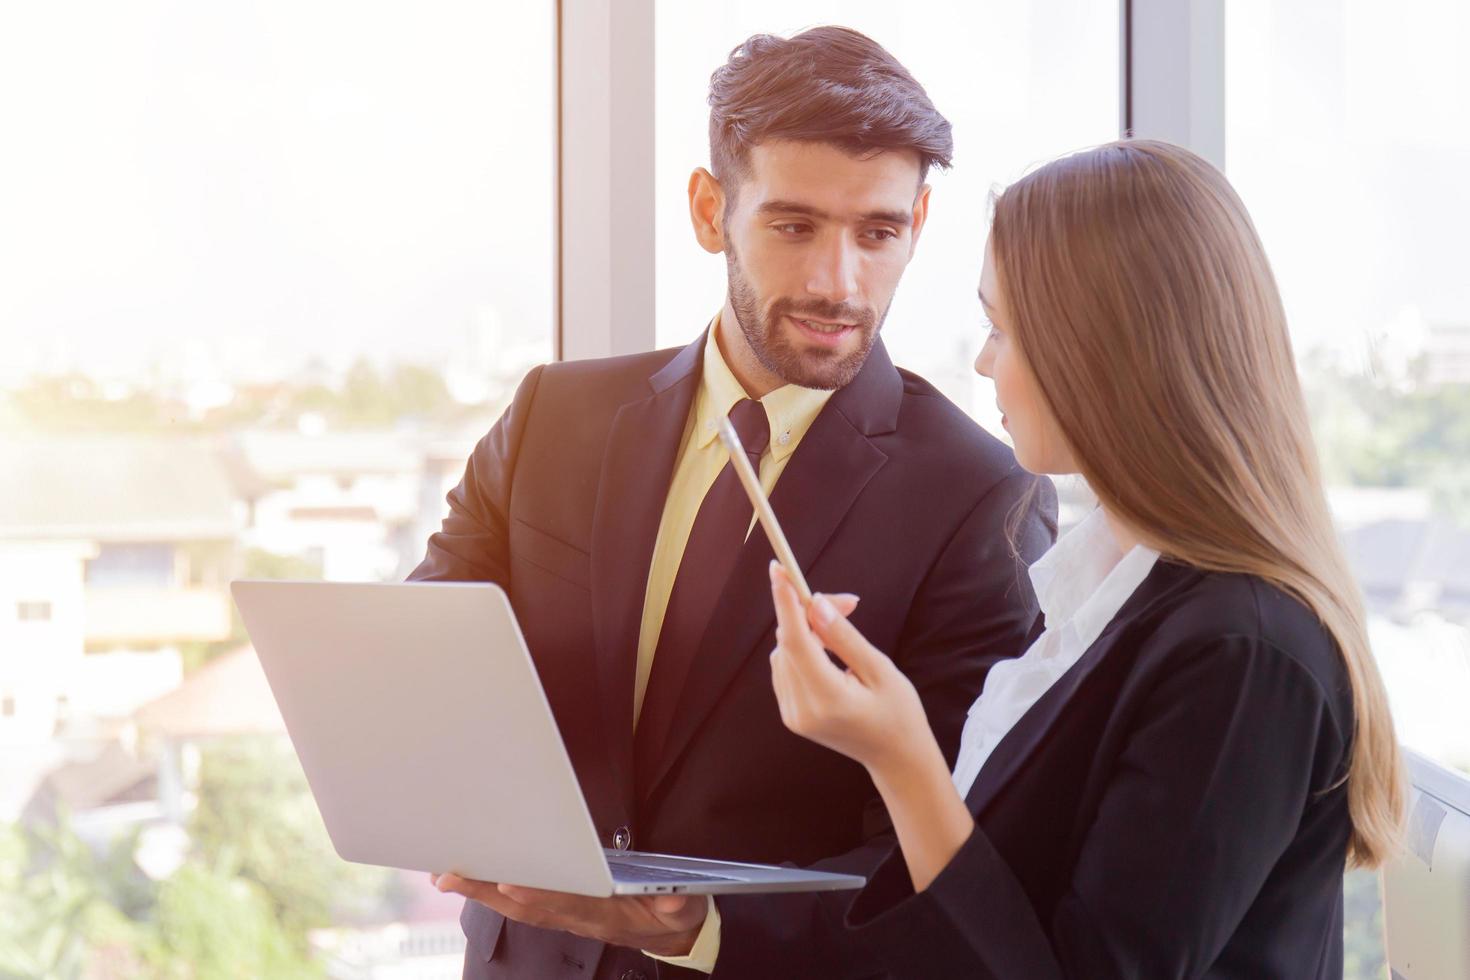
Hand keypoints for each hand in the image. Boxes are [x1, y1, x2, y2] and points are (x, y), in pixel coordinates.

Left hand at [428, 873, 708, 955]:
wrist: (672, 935)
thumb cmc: (674, 914)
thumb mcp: (686, 907)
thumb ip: (679, 903)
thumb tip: (672, 899)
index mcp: (606, 914)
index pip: (567, 904)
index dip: (538, 895)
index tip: (509, 884)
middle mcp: (580, 917)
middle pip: (528, 906)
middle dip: (489, 891)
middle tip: (451, 876)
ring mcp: (569, 916)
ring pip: (519, 907)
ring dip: (482, 892)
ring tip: (448, 875)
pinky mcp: (564, 910)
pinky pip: (523, 905)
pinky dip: (495, 893)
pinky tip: (475, 881)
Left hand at [767, 562, 934, 775]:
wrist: (896, 759)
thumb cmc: (898, 714)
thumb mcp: (880, 670)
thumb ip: (844, 637)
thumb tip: (817, 604)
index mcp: (826, 699)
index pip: (796, 642)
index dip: (786, 603)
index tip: (778, 571)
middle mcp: (801, 709)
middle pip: (789, 643)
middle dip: (809, 613)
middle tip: (847, 601)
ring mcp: (793, 715)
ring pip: (785, 653)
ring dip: (807, 631)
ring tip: (843, 625)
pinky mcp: (791, 715)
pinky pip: (786, 668)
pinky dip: (802, 649)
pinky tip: (828, 648)